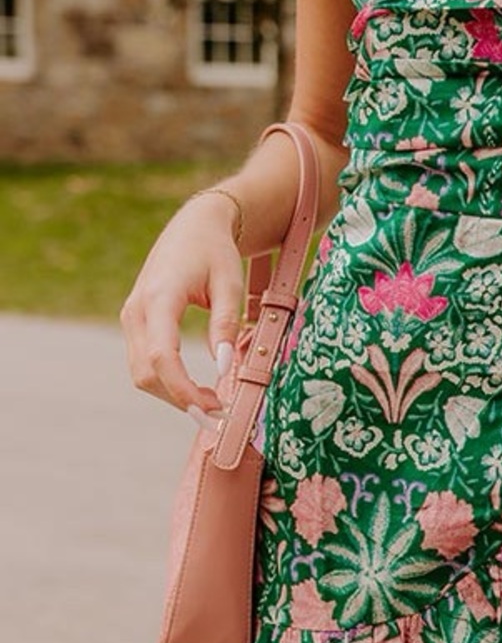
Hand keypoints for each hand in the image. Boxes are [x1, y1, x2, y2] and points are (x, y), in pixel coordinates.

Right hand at [120, 191, 243, 418]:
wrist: (194, 227)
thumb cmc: (216, 252)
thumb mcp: (229, 283)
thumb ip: (226, 324)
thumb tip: (225, 367)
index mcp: (159, 298)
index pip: (161, 356)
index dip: (183, 389)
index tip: (212, 407)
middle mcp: (136, 311)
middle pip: (146, 373)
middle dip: (180, 400)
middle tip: (220, 415)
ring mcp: (132, 318)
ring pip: (142, 373)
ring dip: (174, 395)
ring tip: (214, 406)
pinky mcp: (137, 324)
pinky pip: (145, 363)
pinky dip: (168, 382)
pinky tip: (197, 391)